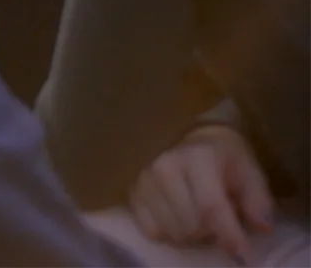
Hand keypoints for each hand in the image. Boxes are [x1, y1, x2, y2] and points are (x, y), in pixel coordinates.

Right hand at [128, 124, 273, 259]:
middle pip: (192, 224)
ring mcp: (143, 180)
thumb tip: (262, 227)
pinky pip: (152, 231)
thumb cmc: (223, 156)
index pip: (211, 206)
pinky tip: (178, 218)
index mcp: (197, 158)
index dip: (229, 235)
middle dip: (212, 232)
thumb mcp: (249, 170)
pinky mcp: (131, 191)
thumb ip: (258, 199)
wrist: (190, 137)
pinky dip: (169, 233)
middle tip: (220, 221)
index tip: (243, 257)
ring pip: (173, 231)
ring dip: (192, 235)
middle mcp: (164, 167)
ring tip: (200, 218)